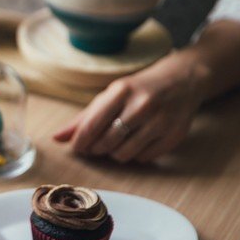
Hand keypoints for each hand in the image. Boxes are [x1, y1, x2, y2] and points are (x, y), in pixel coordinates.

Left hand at [53, 53, 209, 162]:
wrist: (183, 80)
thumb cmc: (138, 89)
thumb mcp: (110, 95)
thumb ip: (83, 118)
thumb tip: (56, 138)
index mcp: (122, 91)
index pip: (92, 125)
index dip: (80, 142)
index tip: (77, 148)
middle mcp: (143, 105)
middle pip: (107, 142)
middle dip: (96, 149)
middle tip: (96, 145)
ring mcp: (161, 121)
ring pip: (125, 154)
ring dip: (115, 154)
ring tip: (116, 143)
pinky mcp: (175, 135)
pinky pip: (144, 158)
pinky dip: (135, 155)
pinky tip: (136, 142)